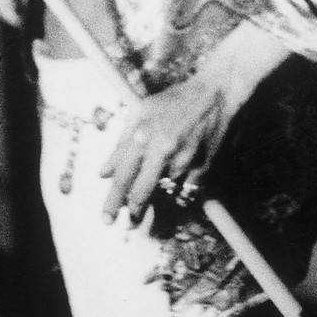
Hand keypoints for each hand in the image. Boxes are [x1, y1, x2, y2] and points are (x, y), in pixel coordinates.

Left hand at [98, 21, 290, 223]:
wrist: (214, 94)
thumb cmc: (174, 101)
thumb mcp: (140, 113)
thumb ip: (120, 145)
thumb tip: (103, 173)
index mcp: (143, 134)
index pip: (122, 178)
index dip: (112, 202)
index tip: (106, 219)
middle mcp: (162, 149)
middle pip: (141, 194)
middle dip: (133, 213)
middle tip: (130, 222)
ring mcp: (184, 160)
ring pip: (164, 195)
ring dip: (159, 198)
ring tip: (159, 188)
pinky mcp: (203, 167)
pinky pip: (186, 193)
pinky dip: (179, 193)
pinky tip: (177, 183)